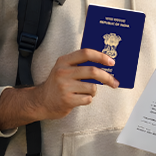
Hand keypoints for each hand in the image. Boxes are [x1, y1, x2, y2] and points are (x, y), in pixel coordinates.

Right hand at [0, 48, 118, 130]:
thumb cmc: (58, 85)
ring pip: (92, 87)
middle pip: (93, 71)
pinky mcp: (67, 100)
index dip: (101, 56)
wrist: (40, 102)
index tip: (112, 62)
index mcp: (63, 61)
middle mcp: (63, 72)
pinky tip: (78, 99)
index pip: (85, 53)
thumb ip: (80, 65)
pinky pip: (88, 99)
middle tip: (115, 82)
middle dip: (107, 77)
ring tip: (85, 92)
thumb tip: (107, 65)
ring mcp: (64, 87)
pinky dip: (87, 99)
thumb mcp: (64, 69)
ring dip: (93, 91)